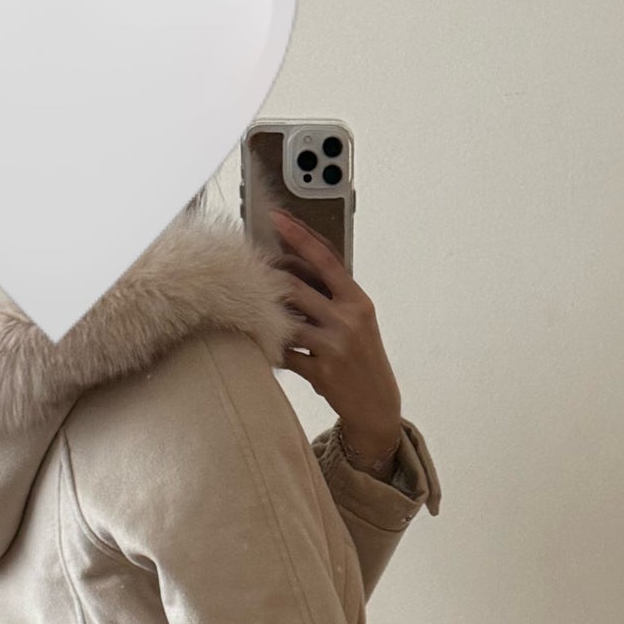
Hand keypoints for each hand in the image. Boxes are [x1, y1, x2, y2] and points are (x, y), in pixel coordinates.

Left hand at [269, 208, 403, 466]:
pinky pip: (285, 356)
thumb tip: (290, 272)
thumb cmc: (360, 357)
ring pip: (287, 321)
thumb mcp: (355, 321)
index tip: (276, 219)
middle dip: (268, 281)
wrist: (376, 404)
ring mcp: (336, 345)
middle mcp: (349, 318)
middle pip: (297, 288)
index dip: (299, 236)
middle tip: (247, 274)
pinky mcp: (323, 372)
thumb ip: (330, 297)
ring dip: (266, 318)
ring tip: (251, 312)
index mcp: (358, 300)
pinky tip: (262, 348)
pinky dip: (271, 351)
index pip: (326, 259)